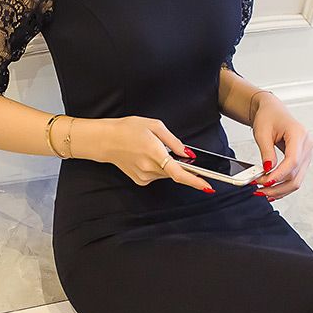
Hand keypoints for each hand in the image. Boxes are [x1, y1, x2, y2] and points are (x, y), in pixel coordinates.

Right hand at [99, 116, 214, 192]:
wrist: (105, 140)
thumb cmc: (127, 130)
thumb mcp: (154, 126)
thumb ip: (174, 141)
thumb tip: (187, 153)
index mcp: (154, 152)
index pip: (178, 173)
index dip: (195, 181)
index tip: (207, 185)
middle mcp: (149, 168)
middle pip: (175, 173)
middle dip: (183, 166)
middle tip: (180, 156)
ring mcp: (144, 176)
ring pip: (167, 174)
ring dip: (169, 165)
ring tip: (155, 150)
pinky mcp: (140, 180)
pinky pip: (158, 175)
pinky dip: (159, 168)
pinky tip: (149, 157)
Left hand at [250, 93, 312, 200]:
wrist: (273, 111)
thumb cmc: (268, 117)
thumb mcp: (262, 132)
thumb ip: (266, 152)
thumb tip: (267, 170)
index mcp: (299, 134)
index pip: (292, 160)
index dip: (279, 174)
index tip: (265, 182)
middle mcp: (307, 145)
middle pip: (296, 174)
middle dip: (277, 186)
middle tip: (259, 190)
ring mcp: (307, 154)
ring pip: (297, 180)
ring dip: (280, 189)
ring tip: (263, 193)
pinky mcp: (302, 160)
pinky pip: (295, 177)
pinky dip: (283, 186)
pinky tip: (272, 191)